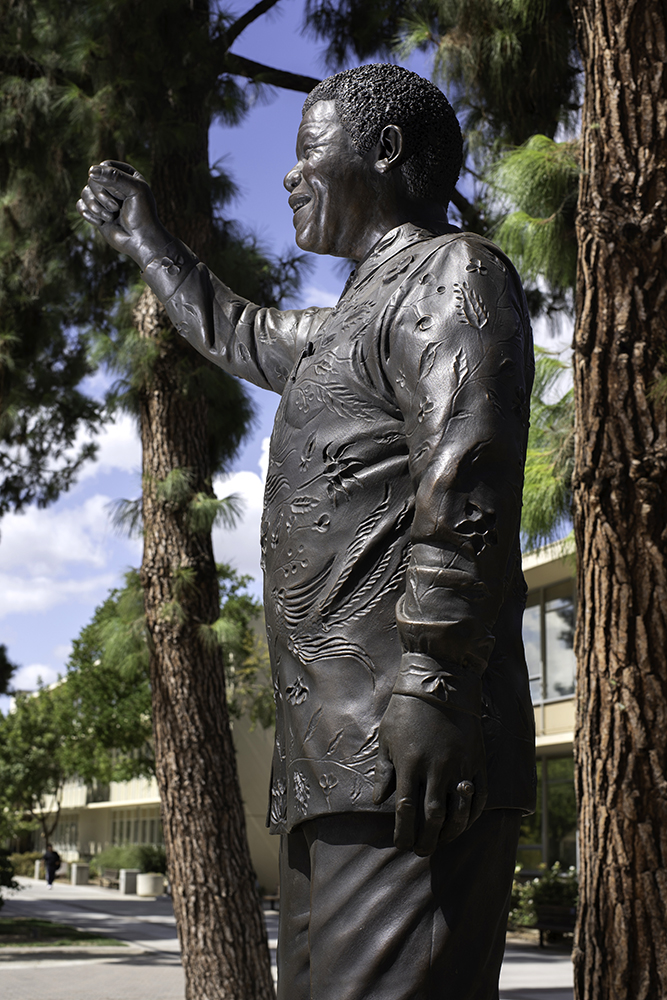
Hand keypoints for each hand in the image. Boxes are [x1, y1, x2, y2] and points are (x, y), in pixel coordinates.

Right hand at [77, 161, 170, 268]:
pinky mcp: (96, 212)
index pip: (105, 166)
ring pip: (85, 193)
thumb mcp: (134, 190)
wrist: (140, 241)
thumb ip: (115, 177)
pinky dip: (89, 214)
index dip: (109, 180)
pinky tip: (102, 223)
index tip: (122, 194)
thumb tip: (90, 171)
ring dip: (96, 207)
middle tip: (117, 208)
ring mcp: (103, 199)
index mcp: (125, 175)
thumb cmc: (142, 215)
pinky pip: (80, 205)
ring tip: (111, 217)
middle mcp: (113, 185)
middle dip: (102, 196)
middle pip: (93, 179)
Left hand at [373, 693, 487, 855]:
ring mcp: (459, 765)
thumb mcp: (387, 739)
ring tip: (443, 841)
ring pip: (458, 810)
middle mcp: (436, 768)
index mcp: (410, 764)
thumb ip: (384, 772)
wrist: (439, 683)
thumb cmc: (406, 710)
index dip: (403, 832)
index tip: (401, 843)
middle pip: (432, 817)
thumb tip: (379, 802)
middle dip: (427, 839)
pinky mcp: (476, 759)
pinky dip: (472, 813)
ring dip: (451, 831)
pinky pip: (478, 794)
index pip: (406, 810)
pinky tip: (464, 822)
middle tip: (422, 851)